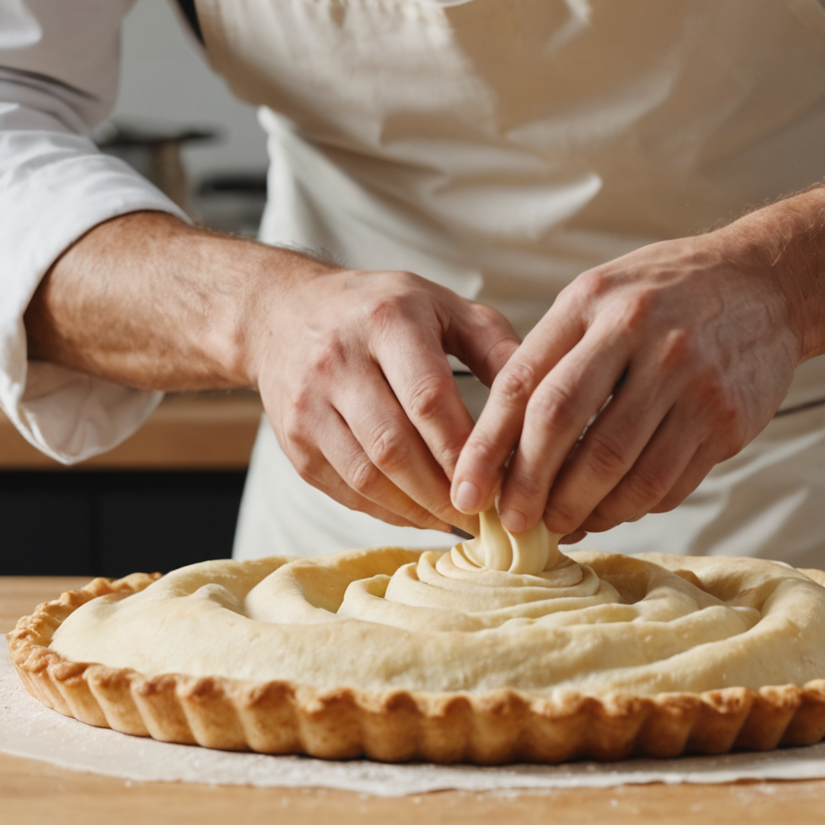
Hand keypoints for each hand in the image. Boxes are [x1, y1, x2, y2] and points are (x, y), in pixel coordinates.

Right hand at [248, 268, 520, 531]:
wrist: (283, 312)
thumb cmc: (380, 310)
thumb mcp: (441, 305)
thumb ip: (494, 344)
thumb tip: (541, 398)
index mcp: (386, 321)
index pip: (428, 398)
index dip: (465, 450)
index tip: (502, 480)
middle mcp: (338, 360)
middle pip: (395, 446)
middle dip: (445, 490)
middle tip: (486, 514)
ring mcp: (307, 405)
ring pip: (366, 477)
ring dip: (418, 509)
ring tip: (458, 520)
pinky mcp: (294, 443)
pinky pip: (345, 491)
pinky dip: (387, 512)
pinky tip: (421, 513)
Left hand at [448, 231, 797, 536]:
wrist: (768, 285)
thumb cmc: (663, 294)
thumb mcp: (598, 295)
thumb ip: (550, 353)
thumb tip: (498, 444)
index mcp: (595, 302)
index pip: (526, 386)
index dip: (489, 448)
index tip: (467, 492)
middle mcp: (644, 336)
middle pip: (569, 431)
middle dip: (531, 490)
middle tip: (513, 523)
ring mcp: (692, 380)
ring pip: (621, 471)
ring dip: (582, 510)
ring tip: (560, 524)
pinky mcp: (729, 420)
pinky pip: (668, 483)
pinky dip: (631, 507)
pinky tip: (610, 510)